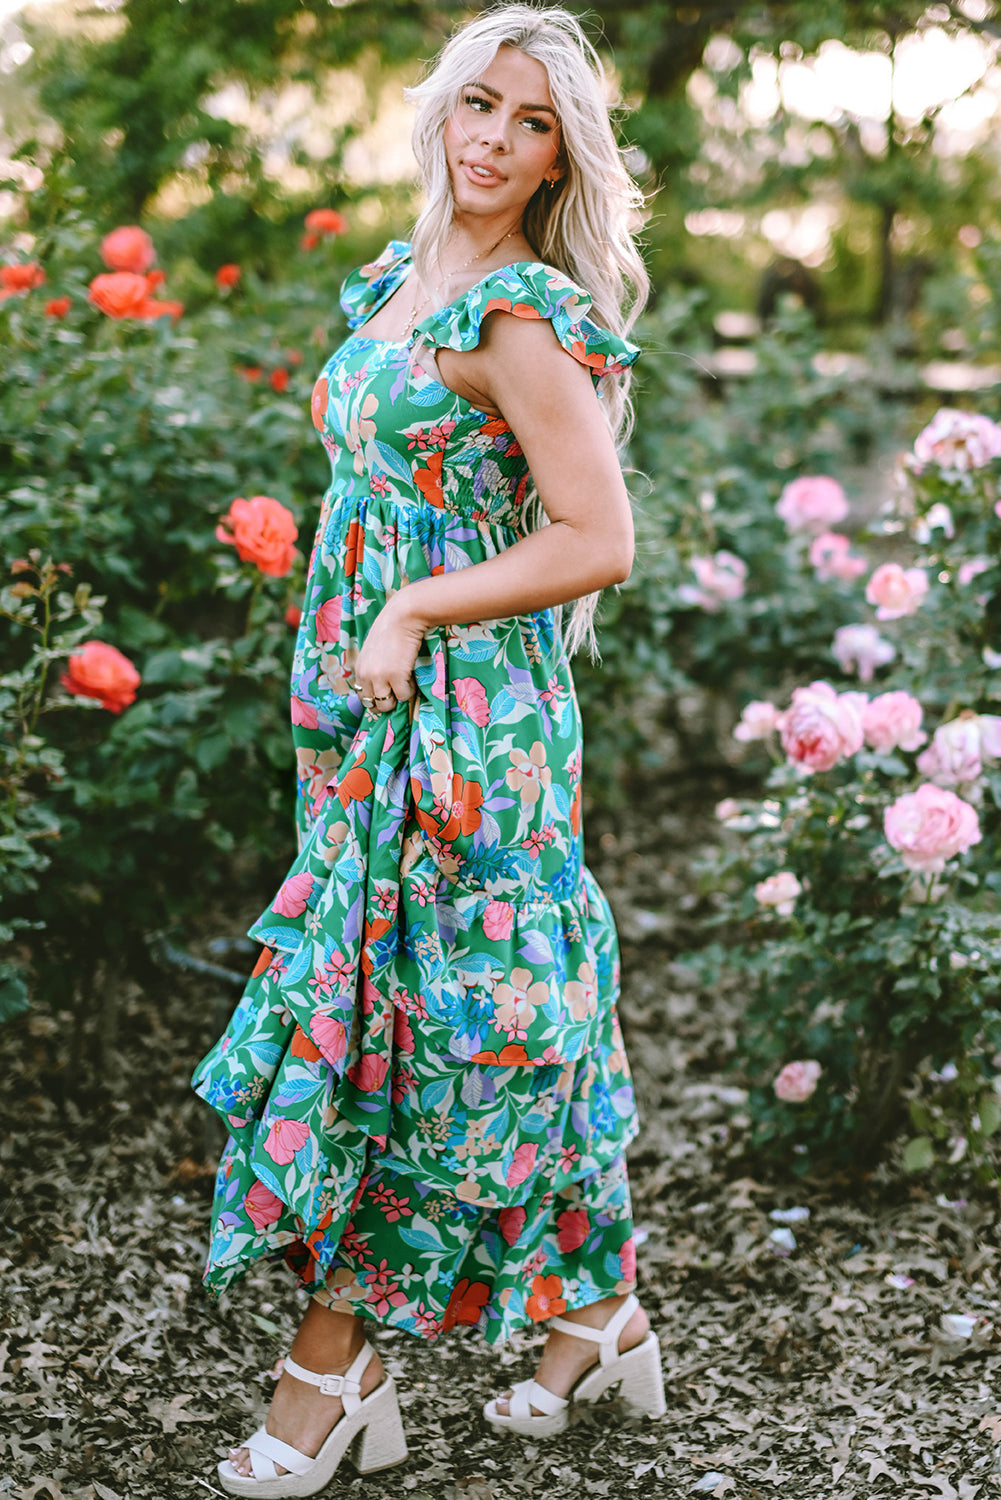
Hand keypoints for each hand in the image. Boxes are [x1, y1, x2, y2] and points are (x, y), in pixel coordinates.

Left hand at [351, 591, 425, 712]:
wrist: (402, 617)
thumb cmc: (391, 629)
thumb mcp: (373, 650)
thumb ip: (372, 666)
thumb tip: (383, 686)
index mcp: (359, 668)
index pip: (362, 695)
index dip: (375, 697)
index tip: (387, 692)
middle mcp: (365, 675)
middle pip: (372, 704)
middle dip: (386, 701)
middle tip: (397, 690)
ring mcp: (379, 677)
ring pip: (386, 705)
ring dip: (397, 697)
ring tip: (405, 683)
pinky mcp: (395, 677)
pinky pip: (403, 696)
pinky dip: (409, 690)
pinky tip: (411, 677)